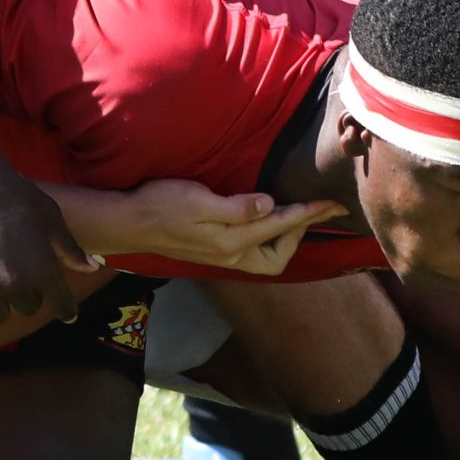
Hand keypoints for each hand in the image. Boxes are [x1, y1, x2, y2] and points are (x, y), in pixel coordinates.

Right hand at [0, 154, 100, 324]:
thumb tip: (92, 268)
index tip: (64, 310)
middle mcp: (16, 282)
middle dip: (27, 297)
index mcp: (44, 268)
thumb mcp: (50, 217)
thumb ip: (70, 247)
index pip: (62, 306)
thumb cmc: (14, 194)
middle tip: (19, 279)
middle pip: (28, 309)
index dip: (65, 309)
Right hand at [120, 178, 345, 276]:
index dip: (308, 213)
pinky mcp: (212, 253)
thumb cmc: (160, 205)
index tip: (332, 203)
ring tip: (294, 216)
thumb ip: (236, 207)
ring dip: (285, 239)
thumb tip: (269, 205)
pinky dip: (267, 239)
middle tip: (316, 209)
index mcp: (231, 241)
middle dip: (301, 233)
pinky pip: (252, 253)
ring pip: (266, 259)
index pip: (280, 226)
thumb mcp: (197, 200)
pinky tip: (265, 223)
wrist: (128, 223)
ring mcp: (221, 257)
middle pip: (279, 256)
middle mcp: (231, 255)